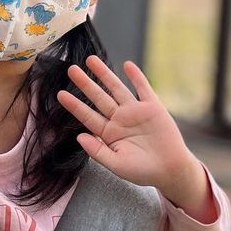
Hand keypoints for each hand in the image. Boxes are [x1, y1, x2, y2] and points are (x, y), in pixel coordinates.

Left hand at [57, 56, 214, 218]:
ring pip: (116, 88)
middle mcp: (120, 119)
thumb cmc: (143, 171)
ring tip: (91, 60)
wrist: (170, 170)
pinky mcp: (153, 107)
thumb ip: (97, 151)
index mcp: (109, 133)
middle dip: (85, 83)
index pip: (88, 116)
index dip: (74, 105)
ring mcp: (136, 111)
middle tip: (71, 69)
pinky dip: (136, 77)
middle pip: (99, 97)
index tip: (60, 94)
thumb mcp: (116, 165)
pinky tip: (127, 65)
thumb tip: (79, 136)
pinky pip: (143, 88)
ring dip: (105, 74)